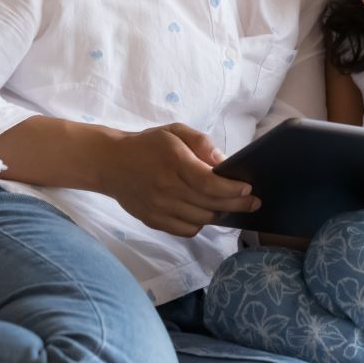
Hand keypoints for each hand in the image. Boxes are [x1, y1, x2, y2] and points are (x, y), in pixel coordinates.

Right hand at [103, 123, 259, 236]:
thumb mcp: (175, 131)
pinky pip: (186, 230)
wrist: (111, 163)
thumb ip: (201, 143)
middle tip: (253, 202)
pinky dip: (200, 224)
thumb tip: (224, 163)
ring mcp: (159, 208)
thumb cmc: (148, 145)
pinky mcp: (153, 221)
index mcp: (174, 162)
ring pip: (201, 220)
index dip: (232, 190)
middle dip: (236, 204)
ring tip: (228, 205)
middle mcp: (166, 188)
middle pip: (209, 205)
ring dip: (218, 213)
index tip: (248, 189)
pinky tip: (204, 212)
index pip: (209, 184)